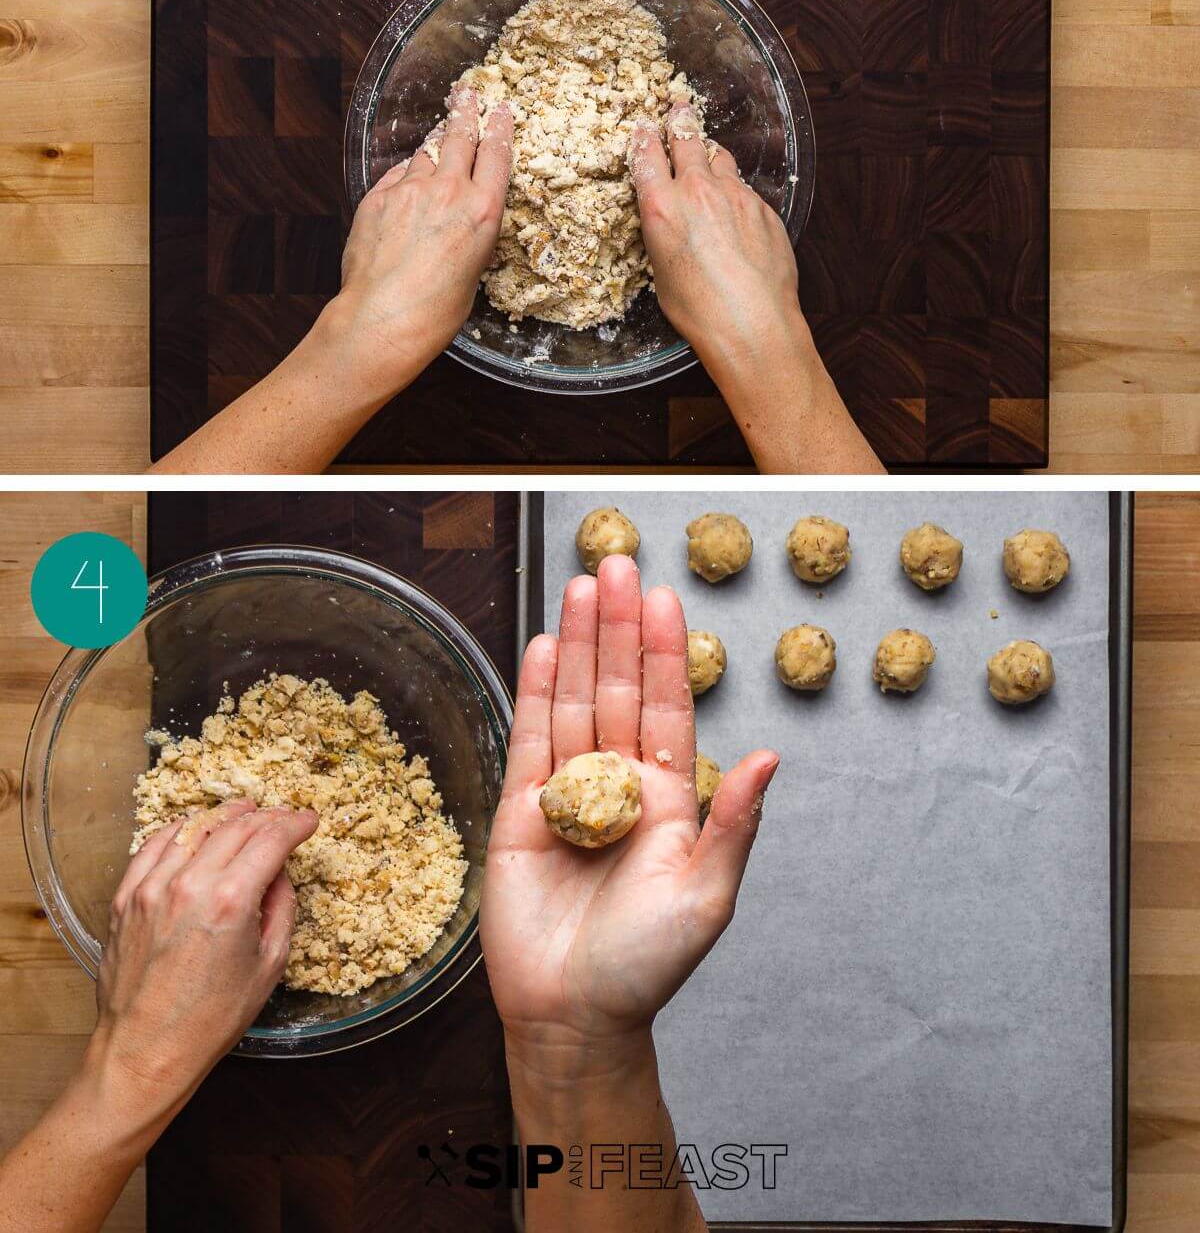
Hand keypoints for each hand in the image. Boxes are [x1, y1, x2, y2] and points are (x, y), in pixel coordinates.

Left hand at [86, 800, 316, 1119]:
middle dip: (265, 817)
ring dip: (224, 816)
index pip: (271, 840)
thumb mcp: (269, 965)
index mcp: (231, 901)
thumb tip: (278, 874)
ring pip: (193, 829)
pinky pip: (153, 847)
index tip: (307, 821)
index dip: (295, 824)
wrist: (145, 1052)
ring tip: (243, 812)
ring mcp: (151, 889)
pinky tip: (192, 829)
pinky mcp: (125, 899)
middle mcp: (189, 885)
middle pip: (235, 827)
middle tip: (282, 818)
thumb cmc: (210, 1020)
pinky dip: (178, 831)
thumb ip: (281, 908)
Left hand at [323, 84, 514, 396]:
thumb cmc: (435, 310)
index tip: (500, 112)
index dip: (500, 128)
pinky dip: (405, 173)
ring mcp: (411, 190)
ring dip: (434, 142)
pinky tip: (407, 178)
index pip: (497, 154)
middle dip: (466, 112)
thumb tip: (459, 226)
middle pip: (460, 136)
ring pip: (426, 152)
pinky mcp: (378, 197)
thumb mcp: (474, 270)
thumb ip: (471, 234)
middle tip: (467, 95)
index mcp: (483, 211)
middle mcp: (450, 191)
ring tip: (438, 133)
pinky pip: (397, 174)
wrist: (385, 316)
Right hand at [481, 554, 777, 1054]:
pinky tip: (545, 646)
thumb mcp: (707, 894)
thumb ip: (734, 821)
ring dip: (580, 643)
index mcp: (668, 795)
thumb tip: (770, 755)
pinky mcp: (520, 810)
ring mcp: (568, 792)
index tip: (663, 595)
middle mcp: (619, 782)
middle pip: (619, 687)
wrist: (573, 1017)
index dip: (667, 649)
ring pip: (576, 700)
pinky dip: (536, 691)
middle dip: (618, 626)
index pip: (669, 705)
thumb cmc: (647, 964)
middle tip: (615, 562)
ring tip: (581, 585)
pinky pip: (530, 739)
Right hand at [629, 100, 806, 370]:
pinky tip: (736, 212)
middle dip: (681, 120)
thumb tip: (669, 226)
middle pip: (688, 138)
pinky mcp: (763, 208)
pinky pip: (745, 189)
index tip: (645, 129)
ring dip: (711, 155)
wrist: (752, 323)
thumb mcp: (661, 272)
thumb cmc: (701, 310)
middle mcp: (698, 191)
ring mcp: (735, 195)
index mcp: (662, 207)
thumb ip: (663, 234)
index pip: (647, 155)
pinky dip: (736, 192)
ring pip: (721, 158)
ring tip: (708, 157)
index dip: (645, 137)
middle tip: (679, 109)